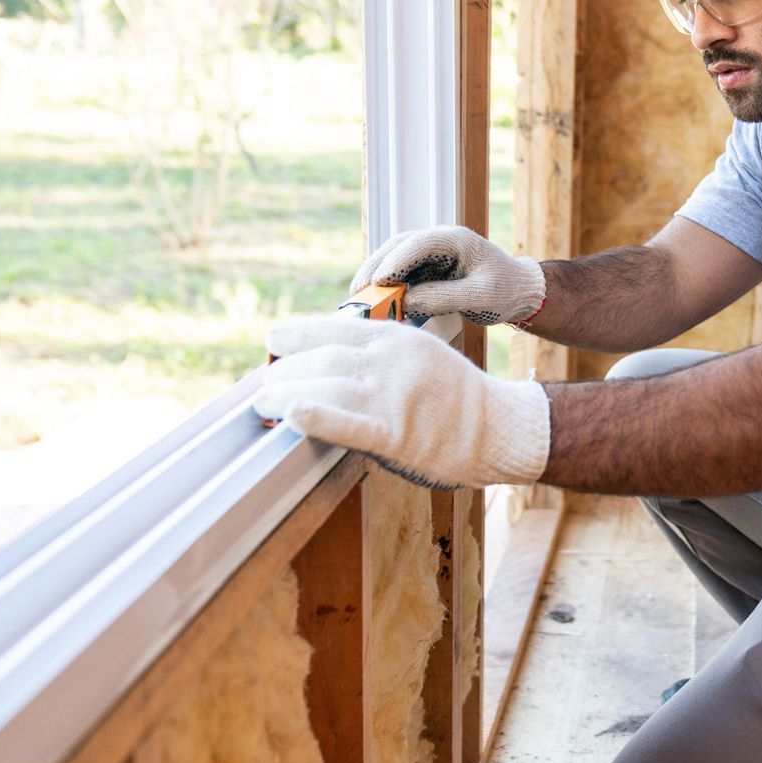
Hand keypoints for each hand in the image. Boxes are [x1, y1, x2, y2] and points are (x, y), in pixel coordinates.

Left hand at [254, 315, 549, 488]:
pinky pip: (349, 424)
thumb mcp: (419, 354)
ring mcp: (392, 396)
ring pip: (326, 387)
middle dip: (286, 370)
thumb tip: (328, 360)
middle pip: (322, 359)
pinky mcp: (396, 433)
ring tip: (264, 403)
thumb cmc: (454, 396)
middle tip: (263, 384)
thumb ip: (378, 354)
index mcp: (394, 338)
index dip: (296, 335)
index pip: (332, 329)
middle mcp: (390, 361)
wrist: (498, 426)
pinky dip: (318, 418)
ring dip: (286, 393)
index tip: (273, 340)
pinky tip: (294, 416)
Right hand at [350, 225, 545, 326]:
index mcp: (456, 239)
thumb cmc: (506, 290)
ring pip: (396, 258)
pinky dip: (388, 284)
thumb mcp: (480, 297)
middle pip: (399, 247)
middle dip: (376, 266)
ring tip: (359, 296)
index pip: (419, 244)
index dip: (396, 261)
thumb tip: (406, 301)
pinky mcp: (429, 268)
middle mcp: (440, 241)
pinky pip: (402, 272)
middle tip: (359, 291)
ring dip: (377, 275)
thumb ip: (444, 298)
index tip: (379, 281)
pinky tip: (376, 299)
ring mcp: (432, 253)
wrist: (519, 292)